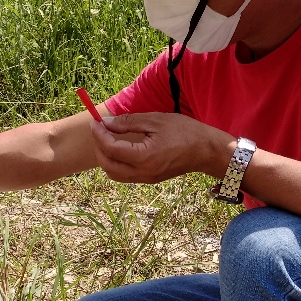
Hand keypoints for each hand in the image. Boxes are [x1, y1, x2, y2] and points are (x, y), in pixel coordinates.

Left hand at [90, 112, 233, 183]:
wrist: (206, 150)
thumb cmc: (184, 131)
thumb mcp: (155, 120)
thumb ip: (127, 122)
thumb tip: (105, 123)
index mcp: (144, 157)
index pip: (111, 148)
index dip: (99, 134)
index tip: (95, 122)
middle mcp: (143, 173)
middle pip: (107, 165)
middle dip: (98, 147)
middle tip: (99, 130)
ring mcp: (146, 179)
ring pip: (114, 174)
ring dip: (105, 157)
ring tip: (106, 139)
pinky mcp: (149, 180)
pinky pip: (124, 175)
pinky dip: (116, 163)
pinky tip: (118, 148)